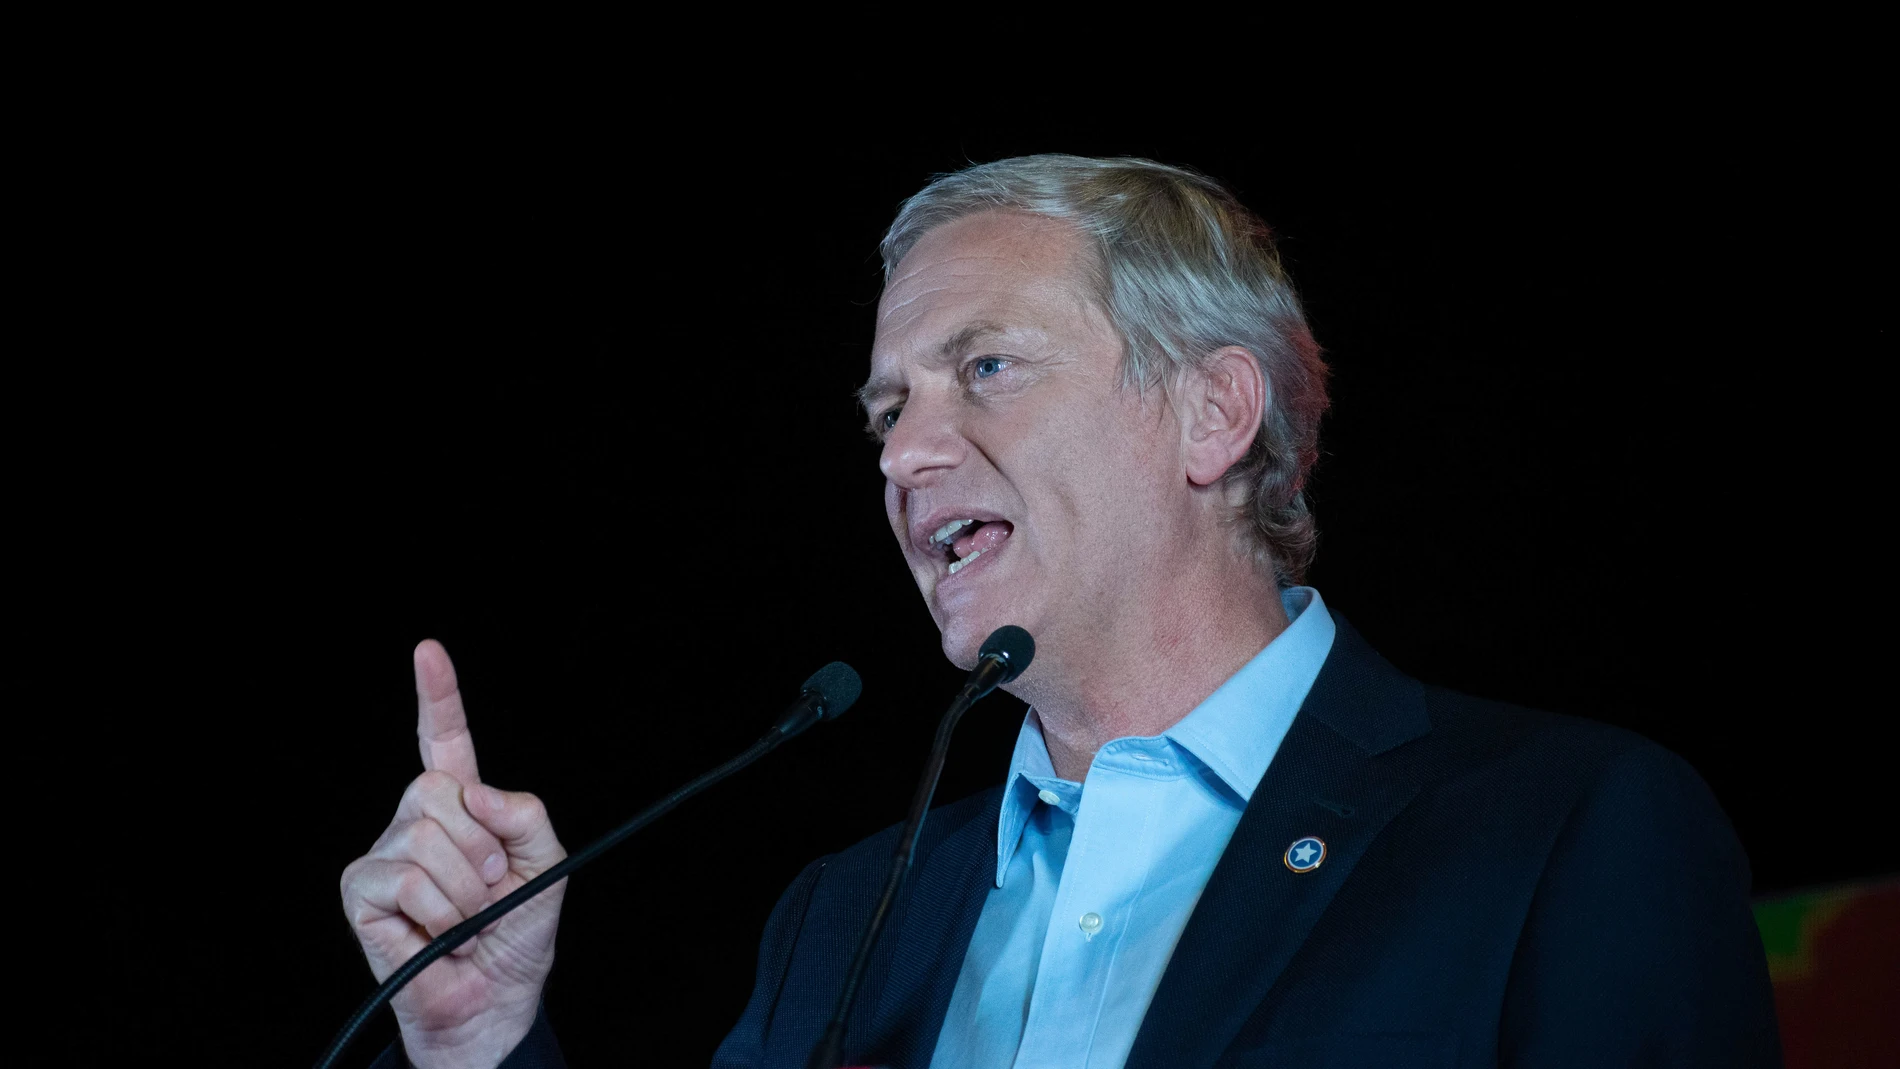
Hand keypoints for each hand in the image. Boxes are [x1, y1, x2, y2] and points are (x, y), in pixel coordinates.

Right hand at [339, 640, 566, 1068]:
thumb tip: (476, 792)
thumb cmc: (517, 933)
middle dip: (483, 846)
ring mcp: (385, 852)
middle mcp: (416, 819)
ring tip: (466, 919)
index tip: (427, 651)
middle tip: (490, 891)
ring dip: (466, 889)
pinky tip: (437, 933)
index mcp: (463, 804)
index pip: (444, 738)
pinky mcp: (361, 891)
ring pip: (428, 835)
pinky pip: (406, 878)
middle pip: (442, 789)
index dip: (436, 695)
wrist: (494, 999)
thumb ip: (527, 816)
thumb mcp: (548, 866)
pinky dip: (439, 912)